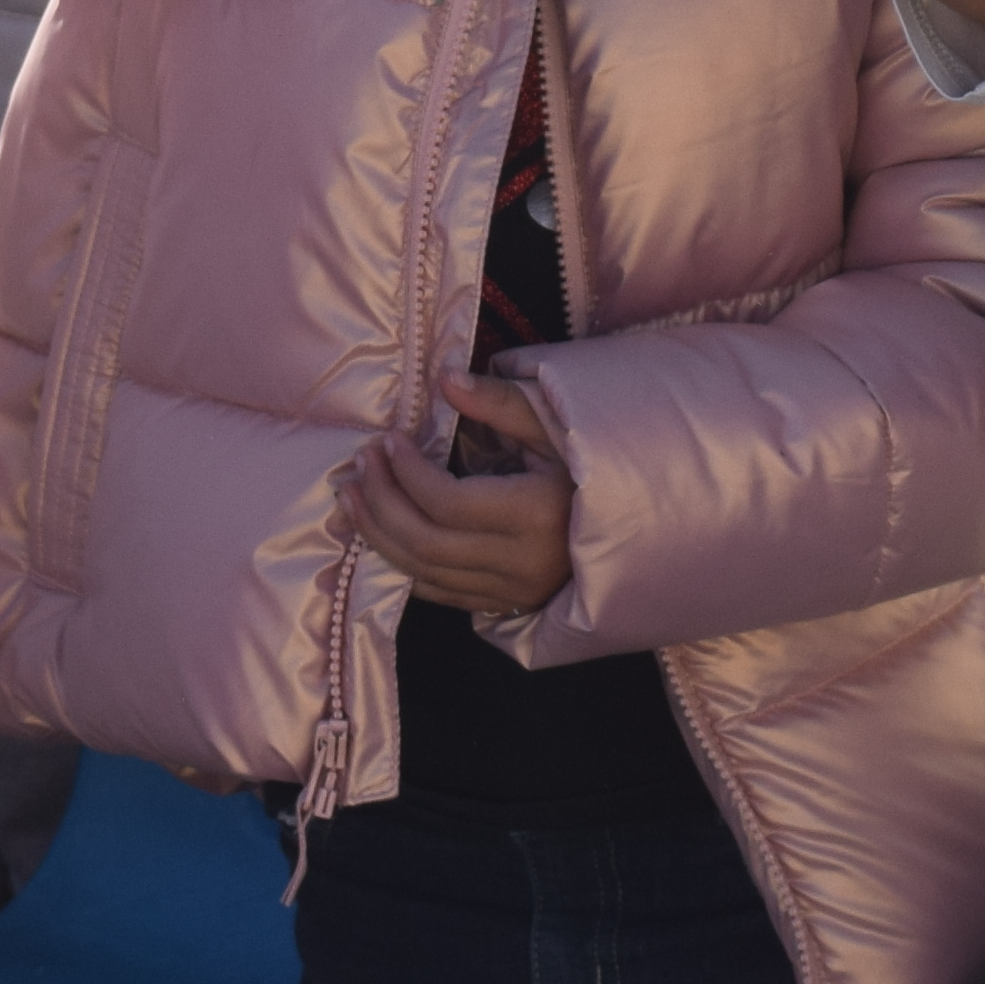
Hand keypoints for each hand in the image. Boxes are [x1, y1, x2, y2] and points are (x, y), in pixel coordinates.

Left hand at [344, 372, 575, 618]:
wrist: (633, 519)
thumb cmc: (591, 464)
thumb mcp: (554, 424)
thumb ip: (498, 402)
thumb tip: (444, 379)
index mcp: (537, 515)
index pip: (449, 503)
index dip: (408, 474)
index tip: (387, 442)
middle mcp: (522, 563)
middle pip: (427, 543)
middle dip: (382, 502)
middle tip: (357, 465)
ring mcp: (513, 591)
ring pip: (425, 574)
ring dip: (380, 535)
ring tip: (351, 497)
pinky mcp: (506, 604)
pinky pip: (440, 592)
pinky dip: (403, 564)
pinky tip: (380, 534)